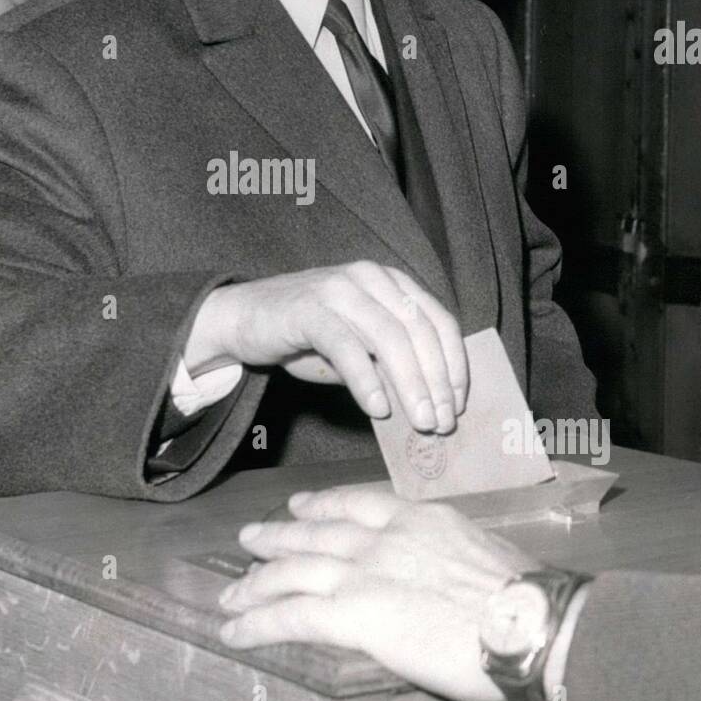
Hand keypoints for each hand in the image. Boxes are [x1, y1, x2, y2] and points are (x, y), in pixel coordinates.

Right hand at [184, 262, 466, 431]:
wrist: (242, 318)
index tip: (458, 404)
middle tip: (442, 423)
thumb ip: (390, 364)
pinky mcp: (310, 308)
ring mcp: (339, 289)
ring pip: (390, 338)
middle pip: (419, 331)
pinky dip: (367, 381)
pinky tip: (378, 409)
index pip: (438, 320)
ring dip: (411, 384)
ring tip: (420, 422)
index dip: (454, 364)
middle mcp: (370, 277)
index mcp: (390, 281)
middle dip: (437, 381)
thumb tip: (430, 405)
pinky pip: (348, 347)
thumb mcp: (358, 348)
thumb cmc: (305, 335)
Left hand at [218, 484, 539, 700]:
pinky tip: (235, 632)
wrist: (531, 622)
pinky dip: (257, 623)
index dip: (323, 504)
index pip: (359, 503)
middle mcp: (386, 537)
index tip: (301, 505)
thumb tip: (440, 581)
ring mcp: (366, 572)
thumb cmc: (526, 602)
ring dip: (256, 583)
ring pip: (295, 571)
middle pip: (317, 532)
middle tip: (249, 538)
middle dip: (279, 537)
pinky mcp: (354, 614)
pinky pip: (291, 615)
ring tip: (231, 594)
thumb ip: (448, 560)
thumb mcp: (484, 557)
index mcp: (421, 519)